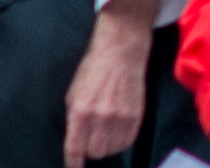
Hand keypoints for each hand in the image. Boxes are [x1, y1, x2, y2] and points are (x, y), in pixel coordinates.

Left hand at [65, 16, 154, 165]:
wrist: (121, 52)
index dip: (73, 163)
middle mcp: (100, 116)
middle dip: (91, 150)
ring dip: (107, 145)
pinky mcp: (136, 114)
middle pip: (96, 152)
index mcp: (80, 110)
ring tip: (106, 132)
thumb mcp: (74, 94)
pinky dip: (121, 141)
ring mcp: (121, 116)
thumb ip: (74, 119)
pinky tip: (117, 129)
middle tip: (91, 139)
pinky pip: (128, 141)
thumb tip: (76, 140)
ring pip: (112, 149)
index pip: (75, 148)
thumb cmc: (93, 70)